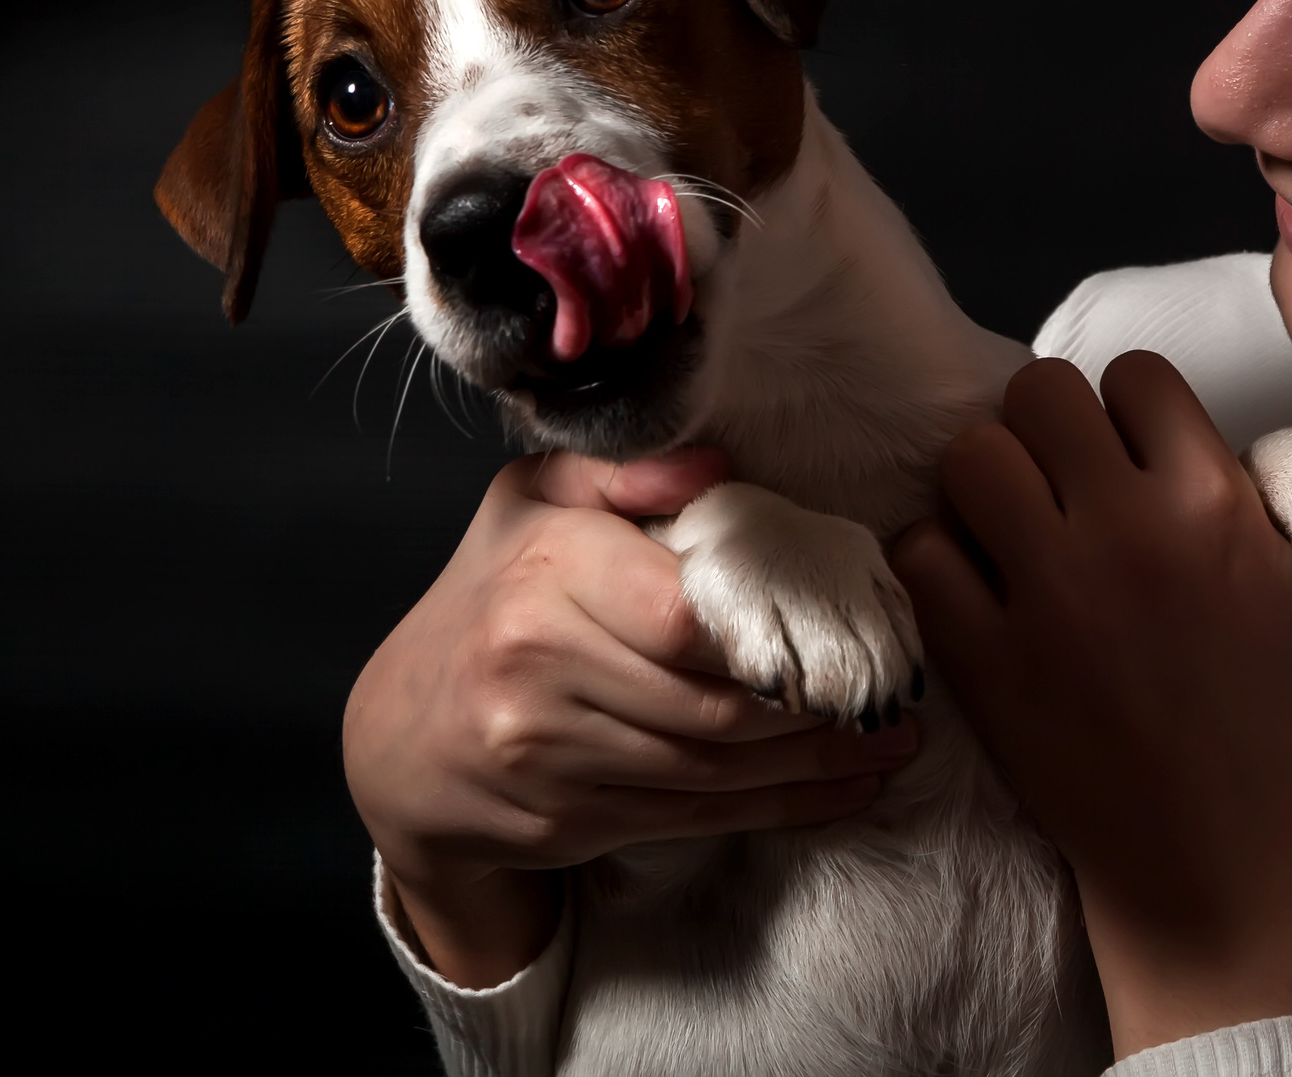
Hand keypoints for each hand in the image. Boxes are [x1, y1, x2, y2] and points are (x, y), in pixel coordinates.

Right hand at [344, 448, 920, 986]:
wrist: (400, 735)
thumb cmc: (494, 593)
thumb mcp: (535, 501)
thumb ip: (625, 472)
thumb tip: (719, 468)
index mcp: (544, 575)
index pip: (684, 617)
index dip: (769, 630)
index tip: (841, 623)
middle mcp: (537, 671)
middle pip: (712, 703)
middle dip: (814, 703)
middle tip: (890, 684)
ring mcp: (546, 759)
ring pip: (714, 767)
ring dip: (816, 759)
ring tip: (891, 734)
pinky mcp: (565, 824)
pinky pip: (697, 818)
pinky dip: (785, 806)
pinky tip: (849, 786)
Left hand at [892, 353, 1291, 1058]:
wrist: (1213, 859)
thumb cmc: (1286, 731)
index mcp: (1215, 506)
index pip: (1135, 376)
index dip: (1129, 410)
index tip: (1133, 459)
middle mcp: (1127, 533)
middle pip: (1038, 394)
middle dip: (1048, 428)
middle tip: (1063, 483)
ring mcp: (1047, 594)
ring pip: (972, 457)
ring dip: (988, 482)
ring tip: (1013, 525)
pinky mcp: (983, 657)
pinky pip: (922, 551)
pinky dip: (940, 558)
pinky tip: (978, 586)